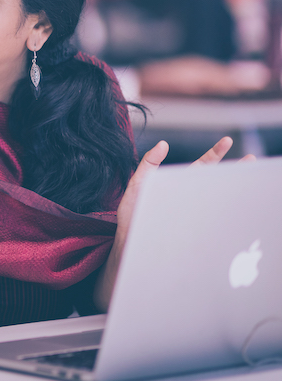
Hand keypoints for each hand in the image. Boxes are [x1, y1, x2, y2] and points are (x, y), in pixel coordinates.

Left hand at [117, 136, 251, 228]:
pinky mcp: (191, 226)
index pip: (201, 165)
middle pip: (215, 180)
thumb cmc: (133, 212)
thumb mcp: (139, 182)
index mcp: (179, 183)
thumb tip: (163, 144)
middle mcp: (189, 196)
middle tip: (252, 159)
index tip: (227, 141)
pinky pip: (208, 217)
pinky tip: (231, 205)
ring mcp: (191, 211)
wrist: (128, 238)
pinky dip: (220, 211)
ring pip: (215, 197)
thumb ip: (149, 163)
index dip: (215, 153)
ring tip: (247, 178)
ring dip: (232, 189)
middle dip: (234, 169)